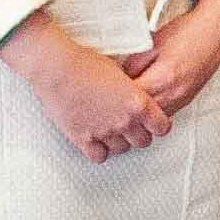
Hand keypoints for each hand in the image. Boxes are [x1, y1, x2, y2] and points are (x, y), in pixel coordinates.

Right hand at [6, 20, 172, 162]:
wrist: (57, 68)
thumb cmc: (85, 63)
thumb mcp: (122, 74)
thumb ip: (133, 92)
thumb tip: (137, 98)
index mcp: (138, 103)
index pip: (162, 127)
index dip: (157, 125)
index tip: (152, 123)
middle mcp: (124, 120)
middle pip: (143, 141)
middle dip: (139, 134)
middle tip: (131, 126)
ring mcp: (104, 131)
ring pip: (122, 149)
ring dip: (119, 142)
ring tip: (111, 131)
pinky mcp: (82, 138)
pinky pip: (99, 156)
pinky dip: (99, 150)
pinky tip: (96, 140)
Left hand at [119, 0, 219, 115]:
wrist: (216, 30)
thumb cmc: (186, 32)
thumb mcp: (152, 44)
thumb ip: (132, 64)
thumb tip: (120, 80)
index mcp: (162, 78)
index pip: (129, 101)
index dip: (113, 100)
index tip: (103, 95)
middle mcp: (174, 93)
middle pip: (141, 115)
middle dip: (124, 110)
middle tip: (109, 104)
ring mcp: (182, 98)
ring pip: (153, 119)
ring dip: (139, 114)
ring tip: (124, 104)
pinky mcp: (187, 98)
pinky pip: (165, 113)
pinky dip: (152, 111)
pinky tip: (144, 101)